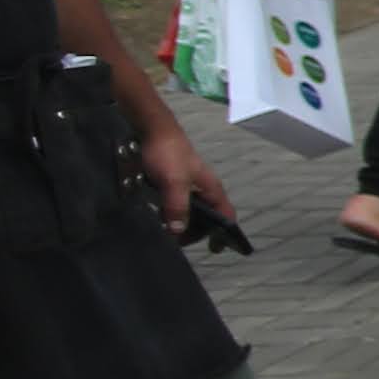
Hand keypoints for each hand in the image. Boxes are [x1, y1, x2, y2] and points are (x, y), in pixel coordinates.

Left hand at [134, 107, 235, 236]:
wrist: (151, 130)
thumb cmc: (169, 153)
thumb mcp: (174, 182)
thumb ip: (177, 206)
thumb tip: (178, 231)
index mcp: (211, 188)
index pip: (226, 215)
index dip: (225, 232)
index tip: (215, 249)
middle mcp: (202, 189)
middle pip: (207, 217)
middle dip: (197, 231)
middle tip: (179, 242)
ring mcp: (187, 185)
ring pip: (189, 211)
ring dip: (181, 223)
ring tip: (168, 233)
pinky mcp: (171, 183)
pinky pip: (174, 204)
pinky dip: (169, 214)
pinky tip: (157, 218)